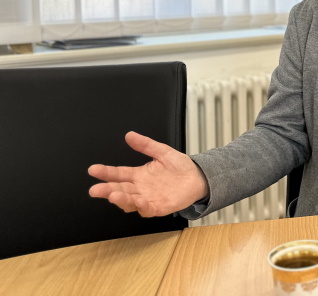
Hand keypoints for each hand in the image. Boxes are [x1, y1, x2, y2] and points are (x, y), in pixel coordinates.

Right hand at [88, 131, 208, 216]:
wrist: (197, 177)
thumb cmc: (180, 166)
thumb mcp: (162, 152)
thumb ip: (146, 145)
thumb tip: (130, 135)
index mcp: (138, 175)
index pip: (118, 174)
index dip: (106, 172)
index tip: (93, 169)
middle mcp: (140, 188)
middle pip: (119, 190)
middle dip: (106, 190)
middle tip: (95, 189)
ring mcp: (148, 199)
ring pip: (130, 202)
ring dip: (121, 199)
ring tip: (113, 195)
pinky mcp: (159, 207)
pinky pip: (147, 209)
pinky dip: (141, 206)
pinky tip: (137, 201)